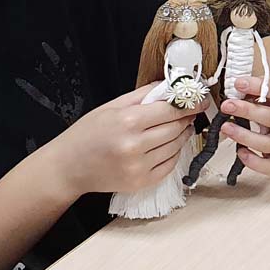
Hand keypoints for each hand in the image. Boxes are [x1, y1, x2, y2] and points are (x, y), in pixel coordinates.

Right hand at [48, 83, 200, 198]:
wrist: (70, 166)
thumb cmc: (88, 133)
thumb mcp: (111, 106)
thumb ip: (143, 95)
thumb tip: (169, 87)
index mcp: (128, 121)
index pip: (170, 111)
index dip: (188, 104)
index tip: (199, 100)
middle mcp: (135, 145)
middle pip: (176, 128)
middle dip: (186, 118)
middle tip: (189, 111)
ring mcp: (139, 166)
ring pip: (176, 147)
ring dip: (182, 136)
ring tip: (179, 127)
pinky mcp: (142, 182)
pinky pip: (170, 165)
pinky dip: (174, 153)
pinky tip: (168, 145)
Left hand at [219, 75, 269, 177]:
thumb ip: (258, 87)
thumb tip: (235, 90)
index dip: (258, 87)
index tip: (239, 84)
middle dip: (246, 111)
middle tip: (228, 105)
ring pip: (269, 144)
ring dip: (244, 136)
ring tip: (226, 126)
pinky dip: (254, 162)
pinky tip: (241, 152)